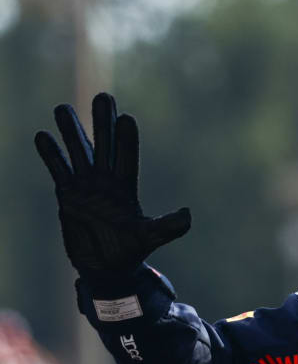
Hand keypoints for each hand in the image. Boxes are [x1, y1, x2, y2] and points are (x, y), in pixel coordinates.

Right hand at [34, 93, 190, 275]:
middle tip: (104, 96)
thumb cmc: (130, 250)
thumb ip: (167, 226)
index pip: (127, 157)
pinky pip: (58, 169)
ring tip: (62, 107)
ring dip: (71, 131)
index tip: (126, 118)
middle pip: (104, 145)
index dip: (127, 139)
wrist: (106, 267)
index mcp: (126, 187)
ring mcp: (86, 185)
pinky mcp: (68, 194)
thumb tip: (187, 215)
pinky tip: (43, 135)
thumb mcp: (149, 237)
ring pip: (79, 152)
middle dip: (102, 122)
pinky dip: (51, 154)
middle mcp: (106, 180)